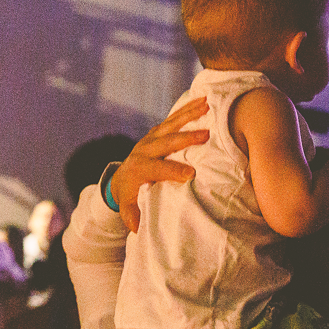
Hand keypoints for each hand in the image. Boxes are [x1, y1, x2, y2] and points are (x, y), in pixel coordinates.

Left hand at [111, 98, 209, 232]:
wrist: (120, 177)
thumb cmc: (130, 195)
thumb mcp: (128, 208)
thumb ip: (133, 217)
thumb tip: (140, 229)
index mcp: (139, 168)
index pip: (156, 168)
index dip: (172, 171)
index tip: (190, 174)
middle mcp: (144, 149)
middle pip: (166, 141)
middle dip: (186, 138)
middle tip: (205, 136)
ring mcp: (151, 137)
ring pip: (172, 123)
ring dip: (190, 114)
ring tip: (208, 106)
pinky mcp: (158, 130)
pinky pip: (174, 117)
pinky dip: (189, 108)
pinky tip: (205, 99)